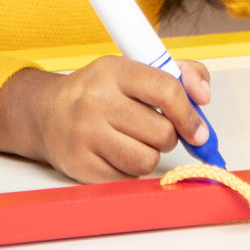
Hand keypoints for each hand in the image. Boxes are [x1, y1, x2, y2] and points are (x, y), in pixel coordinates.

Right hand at [0, 57, 212, 182]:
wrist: (45, 113)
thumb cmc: (98, 91)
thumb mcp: (133, 70)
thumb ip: (178, 74)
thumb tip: (204, 95)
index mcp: (113, 71)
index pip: (167, 91)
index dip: (190, 114)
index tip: (198, 130)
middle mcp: (96, 101)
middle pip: (162, 133)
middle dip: (167, 136)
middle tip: (153, 129)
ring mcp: (85, 135)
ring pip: (146, 160)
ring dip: (148, 155)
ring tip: (131, 141)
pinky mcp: (80, 166)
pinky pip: (126, 179)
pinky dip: (128, 171)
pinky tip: (114, 154)